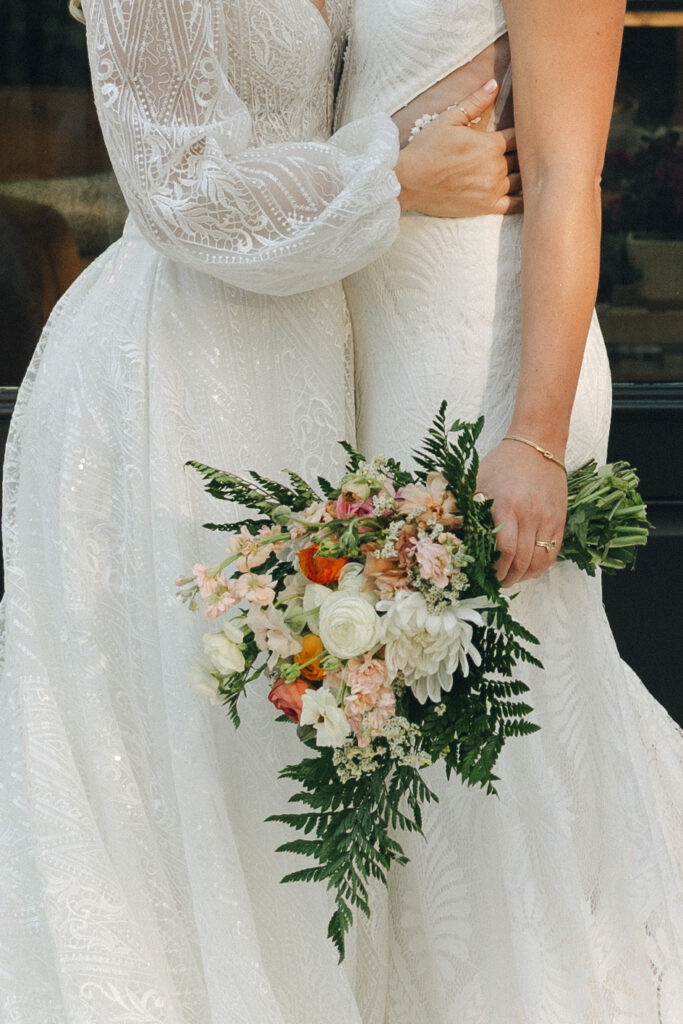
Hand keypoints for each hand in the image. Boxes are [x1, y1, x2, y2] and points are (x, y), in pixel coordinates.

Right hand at [395, 81, 521, 217]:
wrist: (409, 182)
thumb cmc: (427, 149)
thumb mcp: (449, 119)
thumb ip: (475, 102)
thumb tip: (494, 83)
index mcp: (490, 144)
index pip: (520, 135)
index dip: (524, 132)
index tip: (524, 131)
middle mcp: (496, 167)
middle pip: (523, 158)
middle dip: (525, 152)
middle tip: (529, 149)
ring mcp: (493, 189)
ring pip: (522, 179)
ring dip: (525, 173)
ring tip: (530, 168)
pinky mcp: (487, 207)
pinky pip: (516, 204)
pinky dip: (526, 199)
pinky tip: (531, 193)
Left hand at [476, 440, 567, 586]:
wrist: (538, 445)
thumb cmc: (503, 463)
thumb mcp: (478, 481)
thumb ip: (467, 507)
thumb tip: (452, 533)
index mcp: (508, 506)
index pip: (506, 550)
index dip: (497, 569)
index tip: (487, 577)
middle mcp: (531, 515)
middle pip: (523, 560)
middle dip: (508, 578)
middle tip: (497, 583)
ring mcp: (549, 518)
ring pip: (540, 560)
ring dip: (525, 576)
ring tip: (512, 578)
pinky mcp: (560, 519)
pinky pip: (553, 552)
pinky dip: (541, 566)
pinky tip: (529, 569)